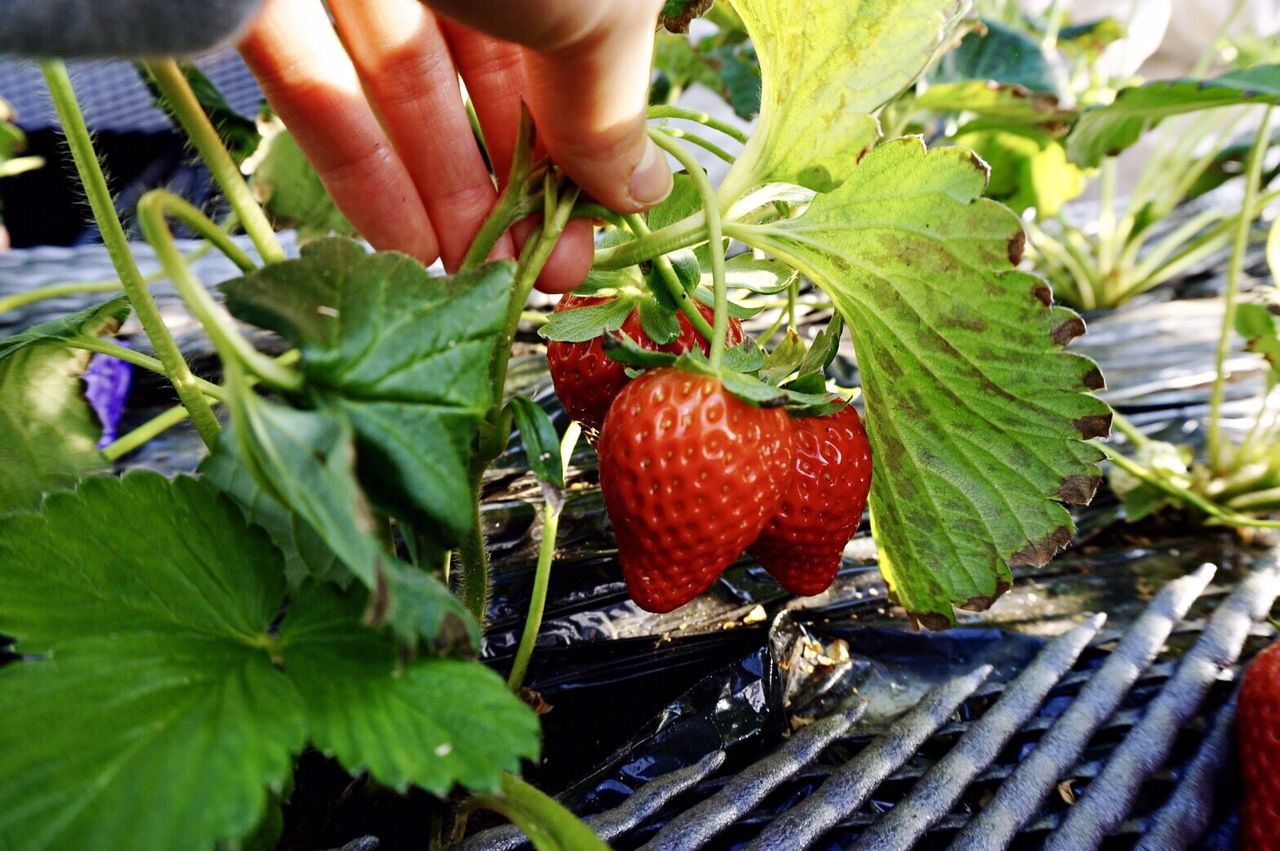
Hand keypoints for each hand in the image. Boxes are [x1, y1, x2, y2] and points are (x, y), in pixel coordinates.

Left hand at [237, 0, 672, 290]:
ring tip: (470, 282)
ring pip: (403, 89)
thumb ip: (610, 111)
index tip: (585, 242)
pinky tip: (403, 246)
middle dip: (513, 190)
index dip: (581, 153)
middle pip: (488, 74)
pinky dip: (360, 170)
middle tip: (531, 282)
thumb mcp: (598, 14)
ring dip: (441, 195)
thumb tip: (645, 191)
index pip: (573, 50)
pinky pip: (319, 84)